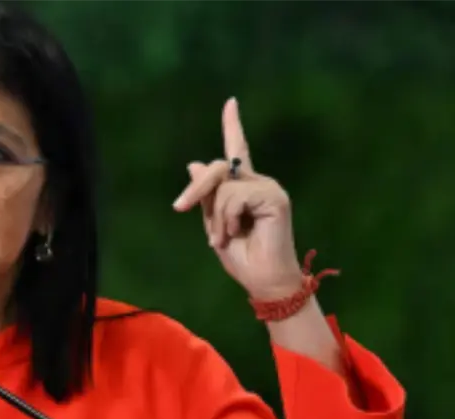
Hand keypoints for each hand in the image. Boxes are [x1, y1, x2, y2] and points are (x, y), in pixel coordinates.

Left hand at [173, 98, 303, 299]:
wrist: (262, 280)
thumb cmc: (241, 257)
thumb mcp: (214, 225)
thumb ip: (206, 196)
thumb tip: (194, 163)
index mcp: (243, 189)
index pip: (238, 151)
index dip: (233, 126)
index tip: (230, 102)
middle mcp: (257, 182)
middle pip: (218, 167)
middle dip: (194, 188)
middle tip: (179, 208)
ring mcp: (268, 188)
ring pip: (223, 185)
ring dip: (215, 217)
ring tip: (225, 237)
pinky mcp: (274, 196)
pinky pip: (234, 196)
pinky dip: (227, 218)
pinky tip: (237, 232)